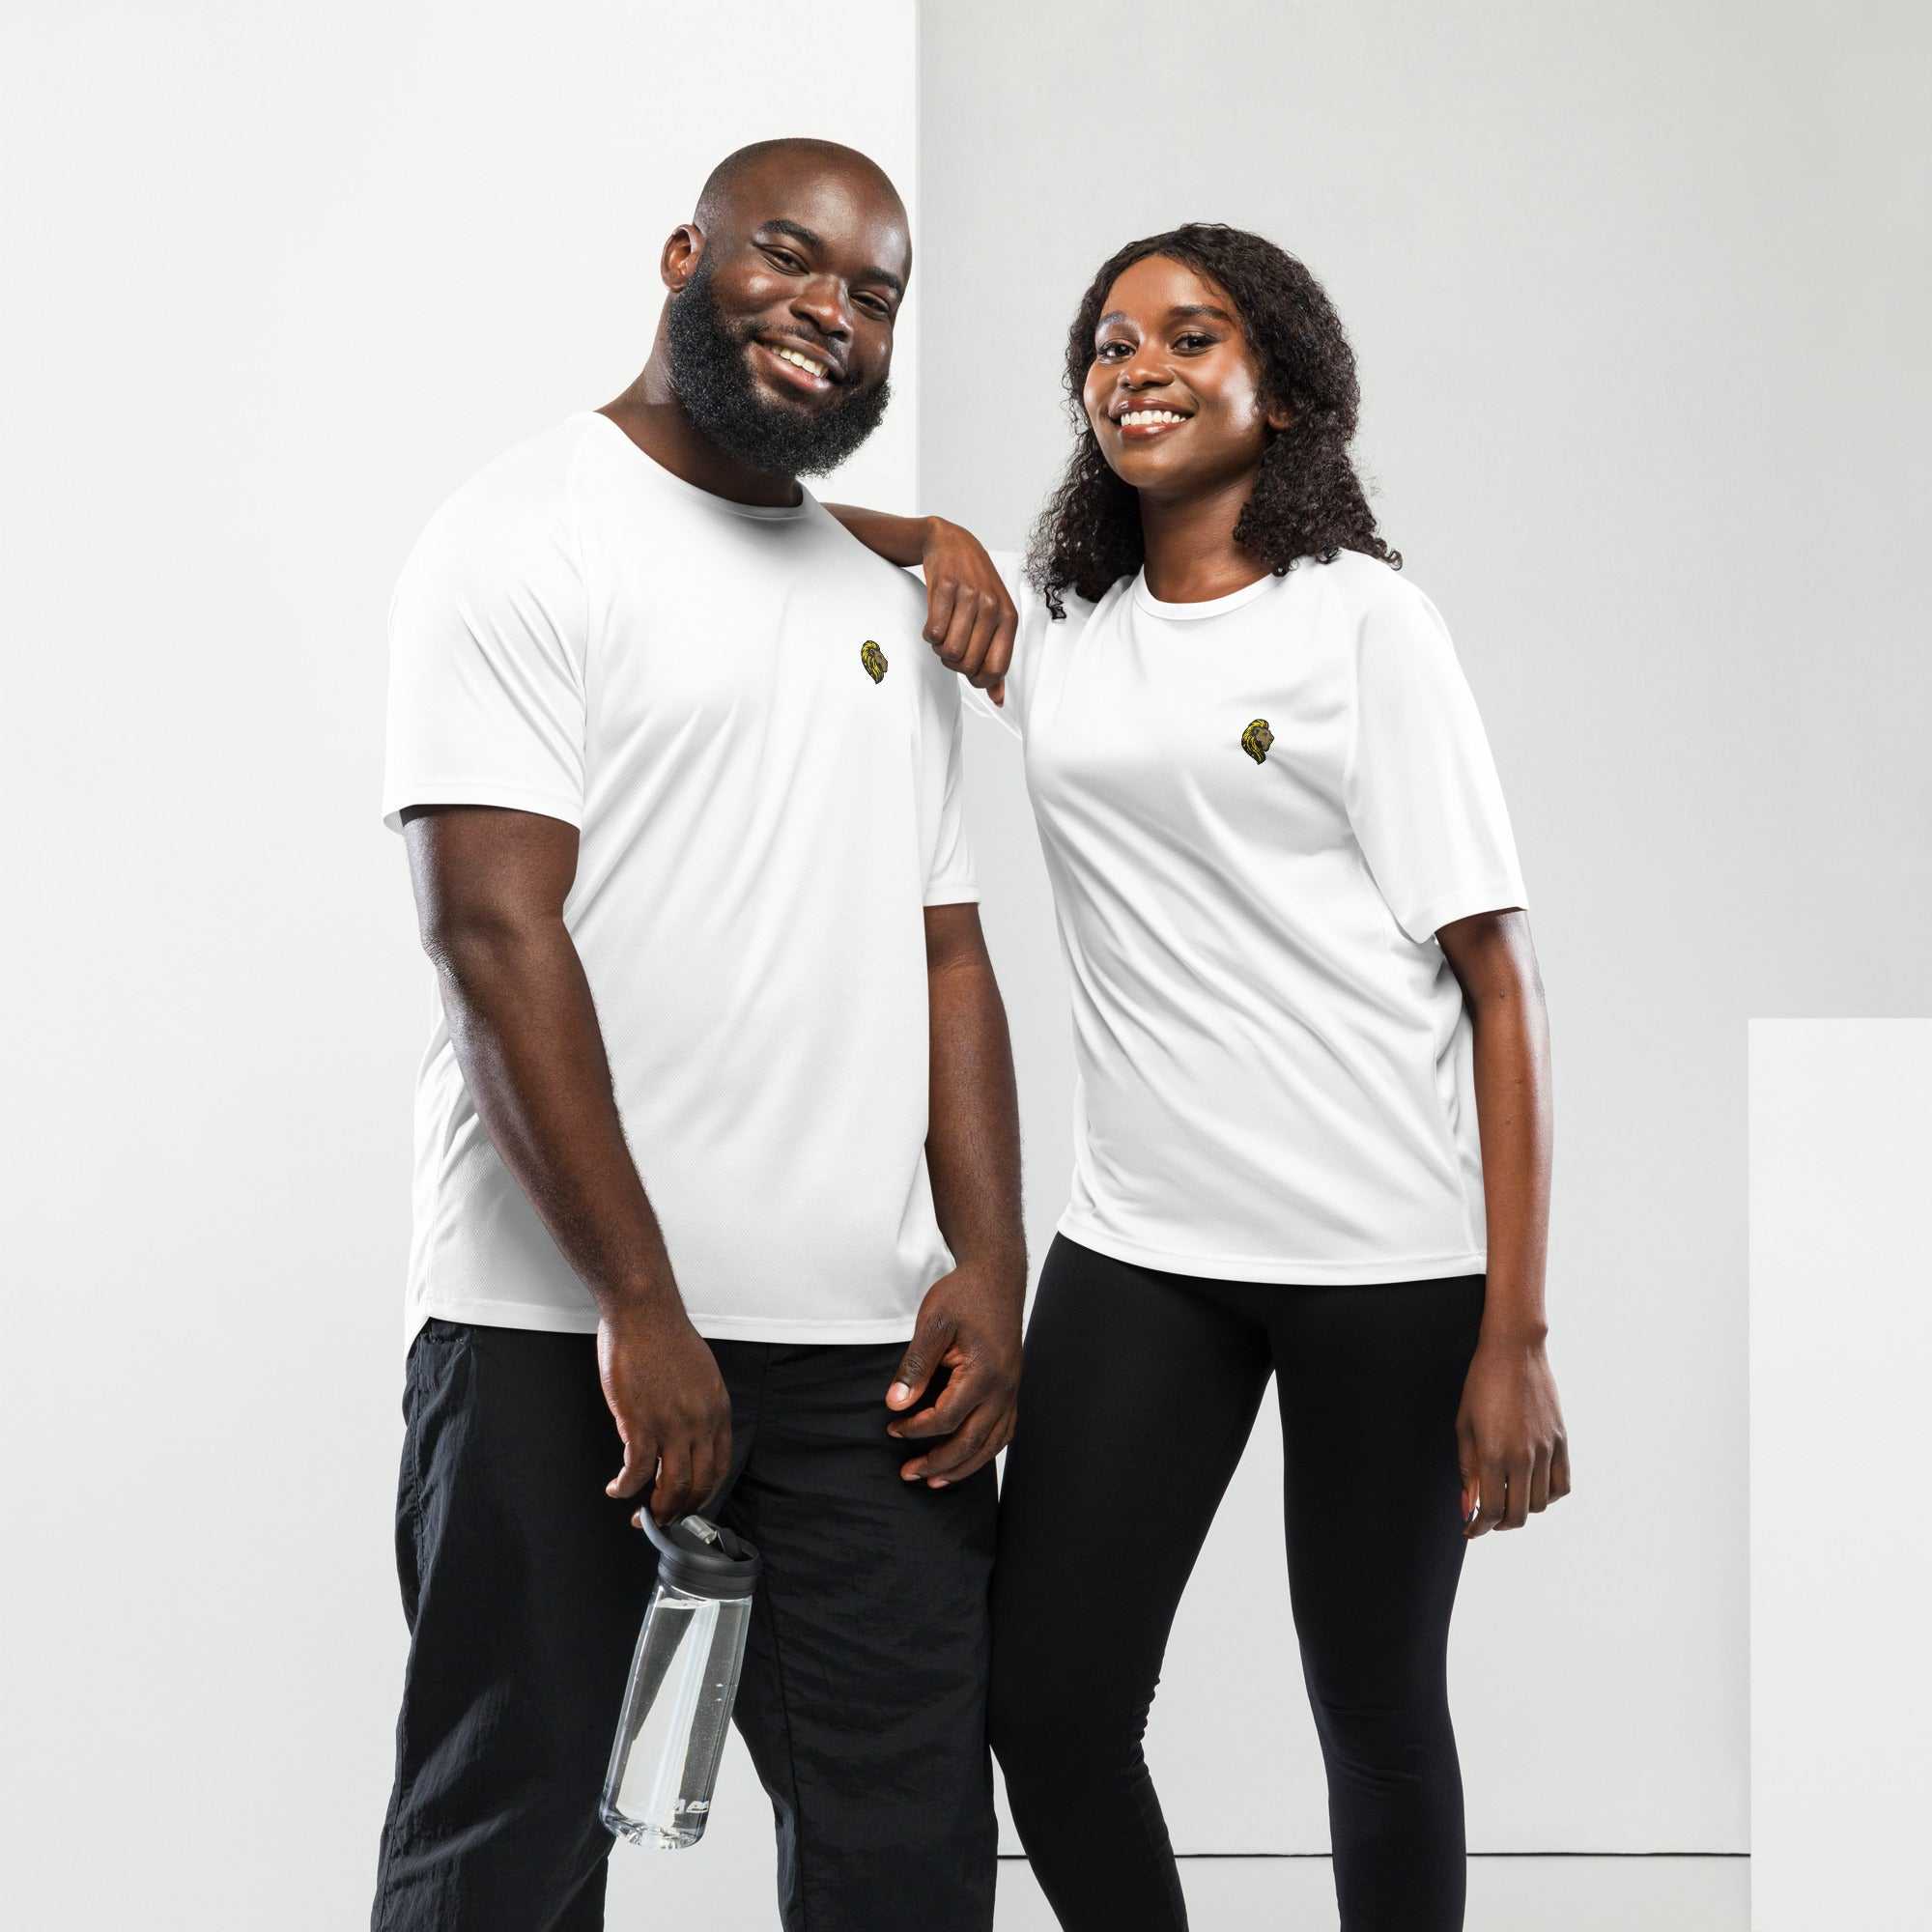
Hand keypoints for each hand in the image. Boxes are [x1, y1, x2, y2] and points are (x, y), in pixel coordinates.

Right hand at [598, 1302, 732, 1526]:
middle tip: (663, 1519)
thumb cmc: (663, 1337)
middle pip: (697, 1484)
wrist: (643, 1312)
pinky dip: (625, 1487)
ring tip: (640, 1514)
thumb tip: (687, 1432)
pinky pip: (636, 1471)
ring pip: (670, 1486)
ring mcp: (672, 1425)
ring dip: (655, 1509)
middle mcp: (700, 1422)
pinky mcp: (641, 1423)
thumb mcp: (700, 1373)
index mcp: (717, 1409)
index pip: (718, 1466)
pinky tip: (616, 1488)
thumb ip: (698, 1405)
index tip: (688, 1503)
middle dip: (680, 1511)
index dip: (703, 1493)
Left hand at [884, 1263, 1022, 1485]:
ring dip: (963, 1466)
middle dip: (938, 1464)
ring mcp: (1011, 1390)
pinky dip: (985, 1450)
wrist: (996, 1276)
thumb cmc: (964, 1296)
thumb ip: (915, 1367)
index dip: (915, 1429)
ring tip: (936, 1480)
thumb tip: (896, 1404)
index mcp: (983, 1373)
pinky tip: (968, 1457)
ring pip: (992, 1444)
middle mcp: (1003, 1388)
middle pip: (971, 1443)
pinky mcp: (1012, 1388)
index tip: (892, 1426)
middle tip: (909, 1473)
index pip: (946, 1418)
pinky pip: (1004, 1431)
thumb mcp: (932, 1325)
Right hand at [920, 519, 1016, 707]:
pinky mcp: (944, 587)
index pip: (995, 669)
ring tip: (942, 633)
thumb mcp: (995, 619)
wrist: (952, 543)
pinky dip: (928, 634)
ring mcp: (969, 596)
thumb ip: (996, 658)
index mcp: (1008, 619)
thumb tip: (998, 699)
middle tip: (951, 647)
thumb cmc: (975, 586)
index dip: (977, 679)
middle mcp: (992, 607)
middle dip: (953, 663)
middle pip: (967, 664)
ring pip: (948, 650)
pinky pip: (932, 632)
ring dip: (939, 648)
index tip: (967, 670)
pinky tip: (933, 621)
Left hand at [1456, 1333, 1570, 1536]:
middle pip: (1517, 1514)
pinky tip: (1532, 1488)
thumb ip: (1466, 1469)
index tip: (1471, 1530)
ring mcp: (1547, 1451)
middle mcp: (1523, 1457)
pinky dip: (1548, 1496)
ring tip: (1507, 1499)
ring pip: (1541, 1504)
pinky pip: (1562, 1485)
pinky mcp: (1562, 1442)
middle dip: (1499, 1524)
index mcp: (1493, 1454)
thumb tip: (1468, 1506)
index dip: (1479, 1527)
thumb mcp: (1464, 1426)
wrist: (1515, 1352)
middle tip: (1486, 1519)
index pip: (1490, 1511)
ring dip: (1522, 1509)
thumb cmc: (1481, 1385)